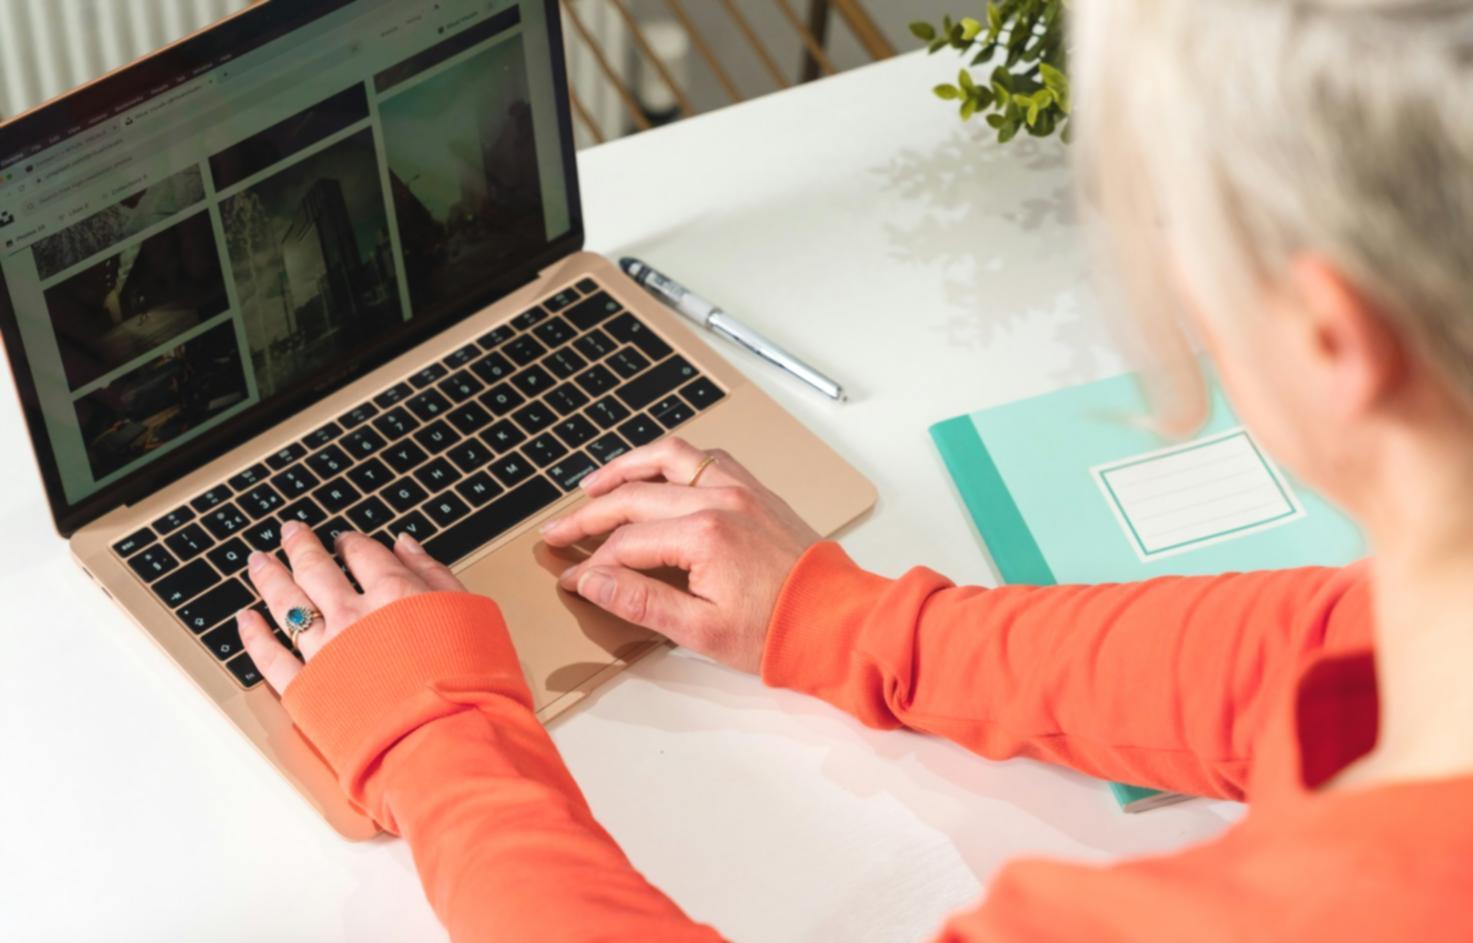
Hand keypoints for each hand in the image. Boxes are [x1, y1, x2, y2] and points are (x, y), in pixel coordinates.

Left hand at [236, 521, 466, 692]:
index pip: (363, 555)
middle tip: (290, 532)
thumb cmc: (470, 686)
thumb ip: (435, 576)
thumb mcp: (470, 615)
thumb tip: (408, 546)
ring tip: (258, 561)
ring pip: (286, 604)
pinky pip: (270, 657)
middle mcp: (353, 616)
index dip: (350, 542)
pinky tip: (245, 620)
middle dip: (300, 546)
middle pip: (316, 569)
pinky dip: (254, 636)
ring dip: (269, 578)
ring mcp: (325, 653)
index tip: (343, 540)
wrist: (448, 741)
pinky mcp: (307, 691)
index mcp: (394, 594)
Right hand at [541, 438, 819, 673]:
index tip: (571, 580)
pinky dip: (672, 461)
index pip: (626, 544)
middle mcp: (719, 500)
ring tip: (594, 484)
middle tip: (558, 532)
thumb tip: (591, 581)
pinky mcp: (756, 490)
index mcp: (703, 536)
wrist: (834, 621)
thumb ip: (640, 602)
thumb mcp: (701, 632)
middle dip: (590, 515)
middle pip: (635, 497)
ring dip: (626, 468)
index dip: (593, 564)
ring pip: (669, 459)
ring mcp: (740, 489)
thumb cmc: (777, 631)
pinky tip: (656, 474)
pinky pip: (705, 459)